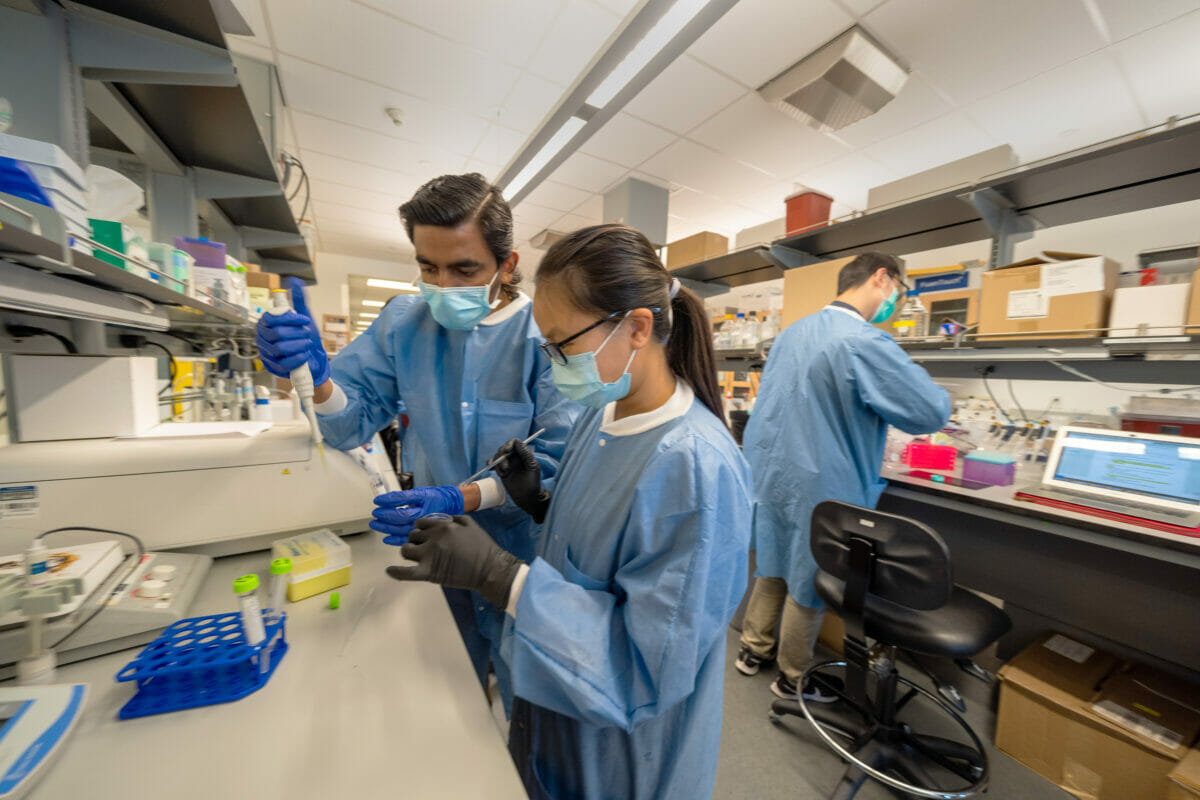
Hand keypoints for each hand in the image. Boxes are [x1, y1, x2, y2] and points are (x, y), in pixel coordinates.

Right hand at [256, 277, 329, 384]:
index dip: (290, 318)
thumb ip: (298, 300)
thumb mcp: (303, 316)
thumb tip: (295, 280)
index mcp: (266, 323)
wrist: (313, 358)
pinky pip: (285, 362)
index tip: (305, 320)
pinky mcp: (274, 368)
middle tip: (306, 334)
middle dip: (297, 333)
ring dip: (300, 345)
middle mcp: (263, 337)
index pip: (272, 318)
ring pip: (281, 348)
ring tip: (307, 343)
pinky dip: (299, 357)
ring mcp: (267, 353)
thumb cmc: (304, 336)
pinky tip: (305, 354)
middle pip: (278, 333)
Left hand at [370, 486, 464, 544]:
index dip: (387, 508)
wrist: (450, 506)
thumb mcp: (420, 493)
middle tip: (375, 514)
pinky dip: (394, 541)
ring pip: (401, 533)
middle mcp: (423, 521)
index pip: (401, 512)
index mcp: (423, 509)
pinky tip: (387, 539)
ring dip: (386, 529)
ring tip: (376, 524)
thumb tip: (384, 499)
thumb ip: (402, 497)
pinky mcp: (421, 536)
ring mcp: (422, 530)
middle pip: (400, 523)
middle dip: (384, 519)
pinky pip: (406, 541)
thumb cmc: (435, 498)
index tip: (377, 502)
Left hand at [386, 515, 522, 608]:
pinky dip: (396, 572)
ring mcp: (429, 556)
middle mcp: (434, 538)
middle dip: (416, 539)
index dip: (422, 528)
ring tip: (414, 556)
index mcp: (443, 525)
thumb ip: (454, 518)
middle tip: (424, 547)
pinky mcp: (429, 573)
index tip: (426, 534)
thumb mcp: (470, 524)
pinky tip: (389, 570)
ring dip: (408, 551)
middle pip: (412, 535)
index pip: (421, 522)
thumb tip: (442, 519)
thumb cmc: (483, 547)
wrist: (490, 569)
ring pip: (406, 550)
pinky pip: (406, 573)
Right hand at [492, 438, 550, 522]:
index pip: (514, 443)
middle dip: (502, 456)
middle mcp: (515, 457)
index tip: (506, 452)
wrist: (527, 497)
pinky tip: (491, 469)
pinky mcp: (502, 471)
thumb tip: (518, 442)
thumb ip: (525, 454)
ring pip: (497, 456)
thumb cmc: (532, 483)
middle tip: (505, 467)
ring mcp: (508, 464)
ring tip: (504, 472)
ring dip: (498, 462)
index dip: (509, 445)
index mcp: (524, 454)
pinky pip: (493, 464)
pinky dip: (491, 464)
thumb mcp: (532, 467)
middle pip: (504, 448)